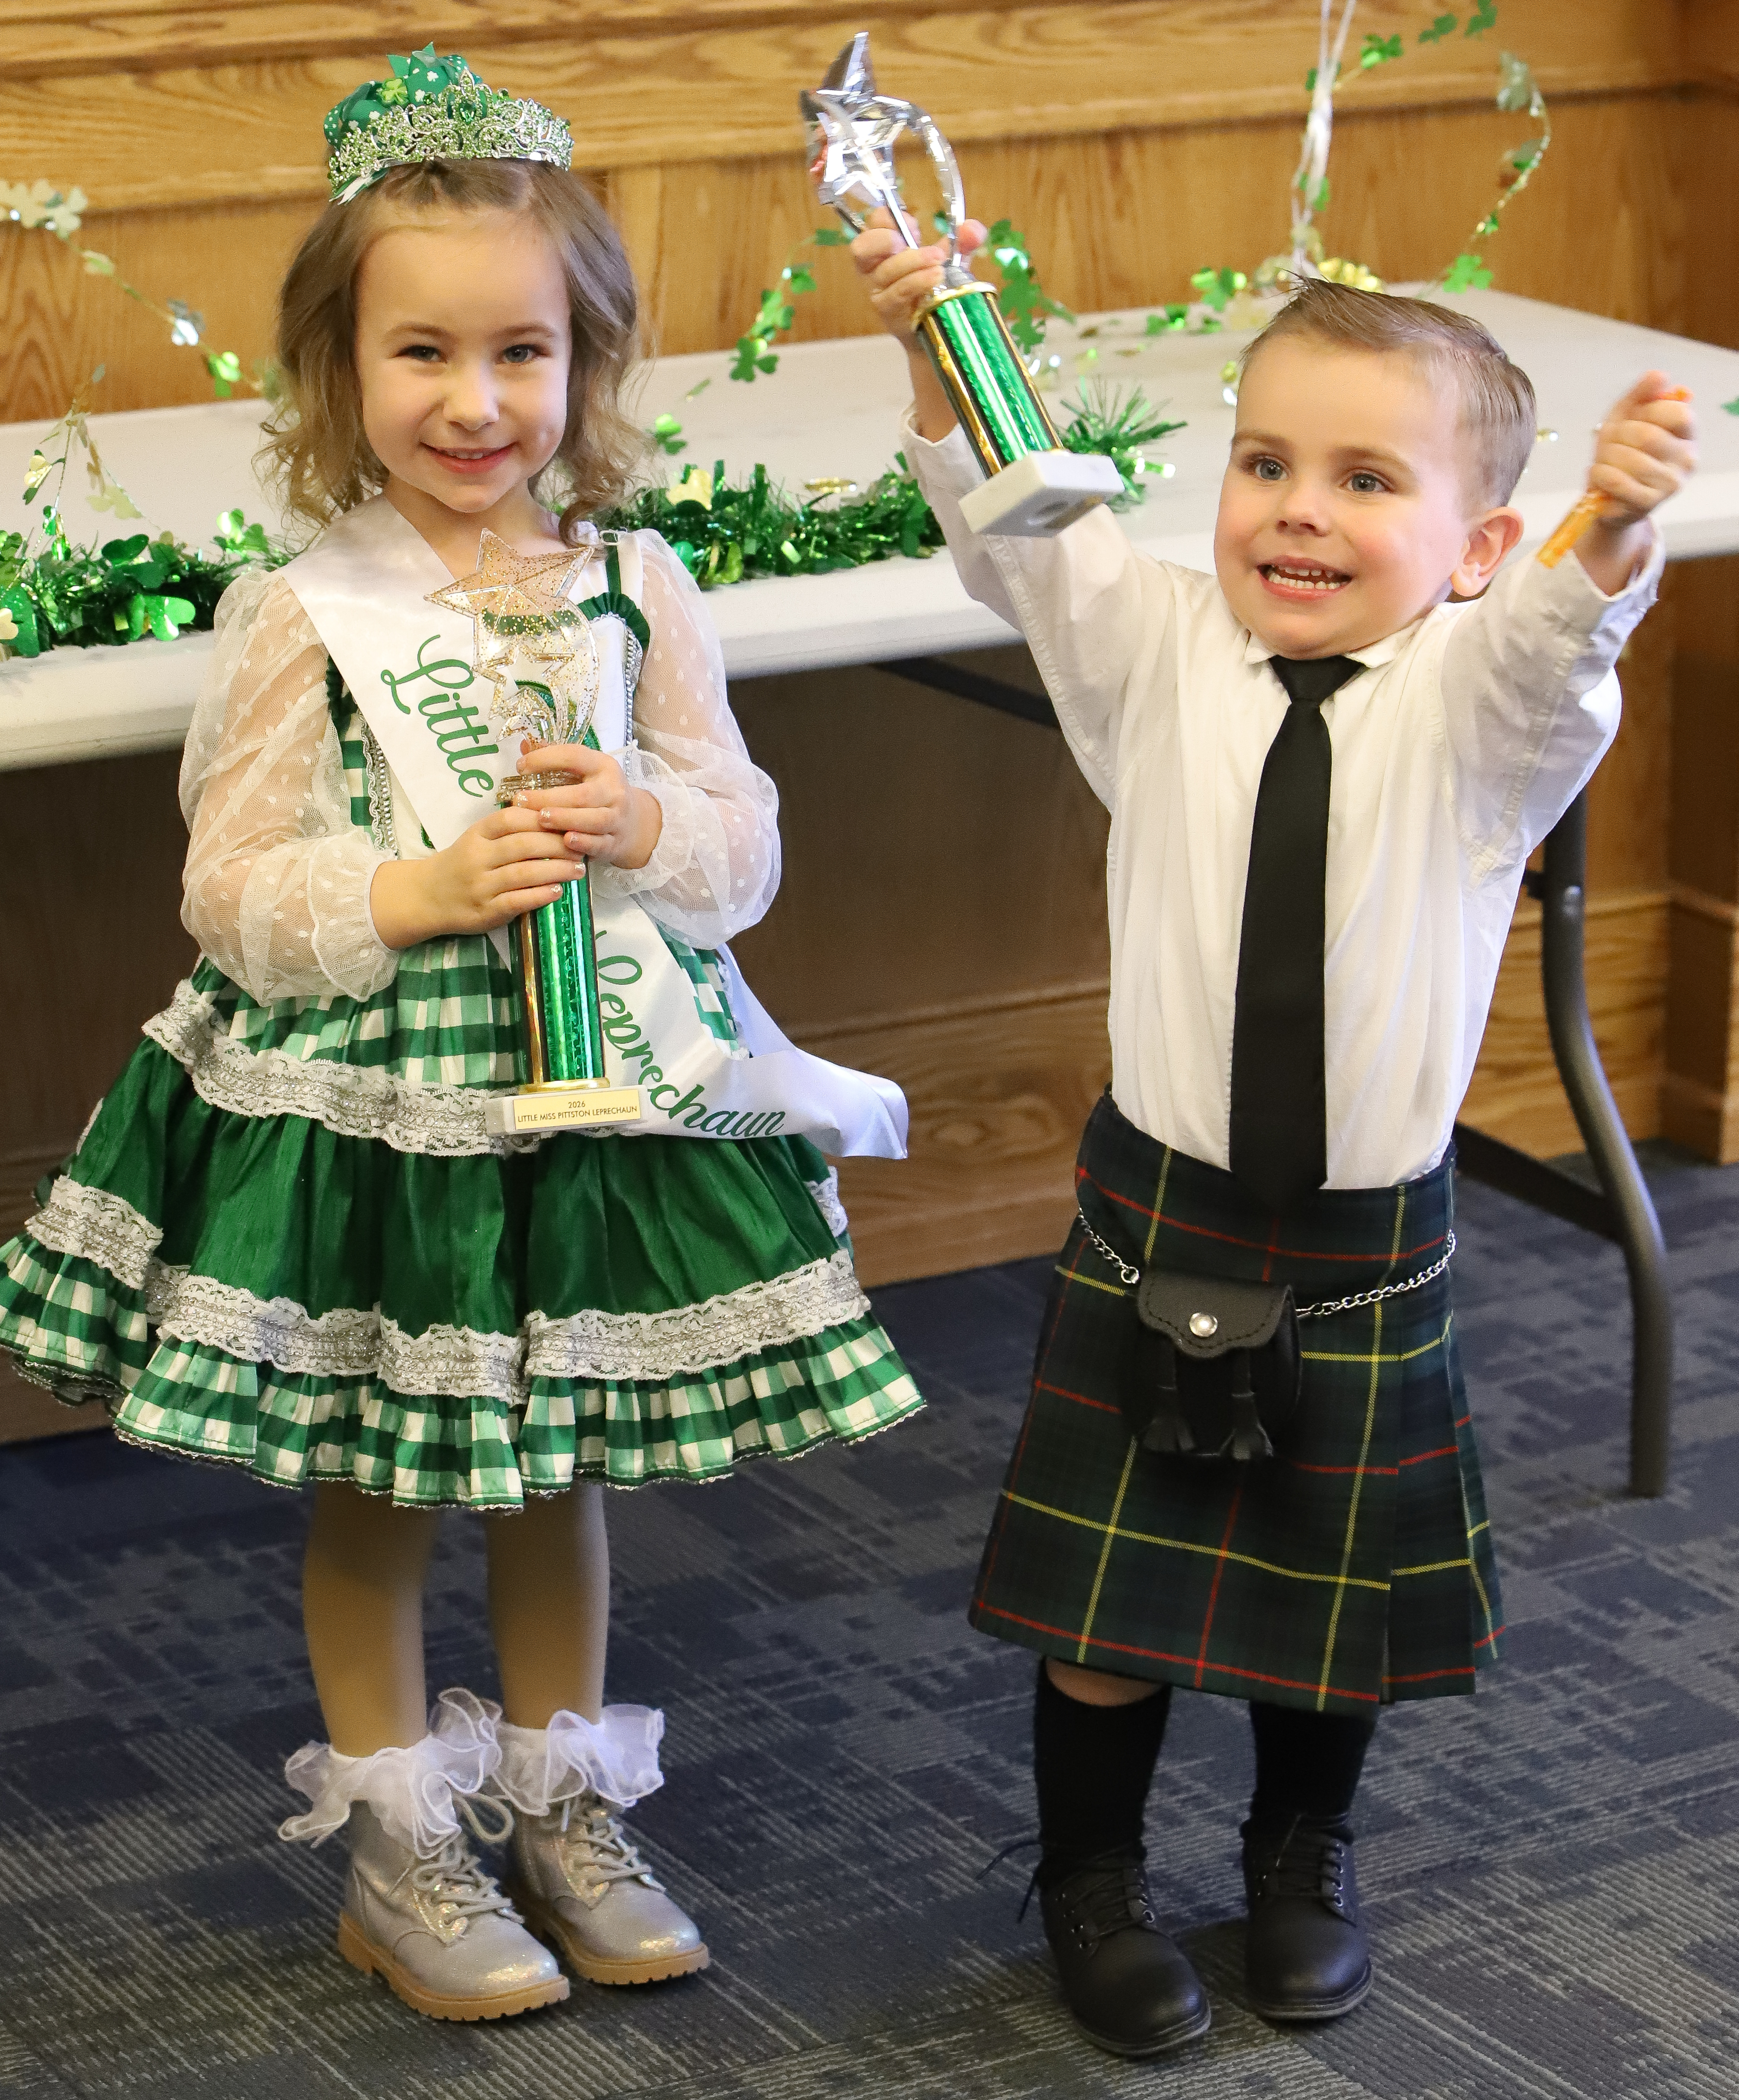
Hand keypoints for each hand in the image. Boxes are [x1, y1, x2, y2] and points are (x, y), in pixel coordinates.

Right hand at [368, 804, 584, 950]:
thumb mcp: (477, 839)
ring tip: (578, 869)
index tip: (569, 818)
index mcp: (477, 834)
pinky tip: (558, 891)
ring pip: (523, 873)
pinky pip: (517, 901)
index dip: (542, 818)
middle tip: (582, 845)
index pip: (510, 818)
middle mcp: (477, 857)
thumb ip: (507, 829)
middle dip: (557, 844)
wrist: (427, 896)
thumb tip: (553, 817)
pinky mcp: (485, 911)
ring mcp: (480, 885)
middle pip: (522, 845)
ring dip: (556, 870)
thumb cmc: (462, 864)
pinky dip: (540, 895)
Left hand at [512, 742, 662, 870]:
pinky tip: (565, 841)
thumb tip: (524, 746)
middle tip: (521, 800)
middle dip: (550, 798)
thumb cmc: (598, 792)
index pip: (575, 756)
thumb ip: (555, 758)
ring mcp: (617, 818)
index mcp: (603, 766)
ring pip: (593, 820)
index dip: (547, 759)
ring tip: (540, 819)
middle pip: (583, 794)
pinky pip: (599, 843)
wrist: (632, 822)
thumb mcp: (584, 771)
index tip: (520, 766)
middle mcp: (613, 791)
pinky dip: (583, 843)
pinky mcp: (615, 842)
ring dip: (566, 819)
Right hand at [850, 206, 986, 338]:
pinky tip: (935, 278)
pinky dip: (917, 282)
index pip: (874, 221)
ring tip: (938, 263)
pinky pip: (898, 292)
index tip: (914, 227)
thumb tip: (973, 230)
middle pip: (862, 246)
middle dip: (885, 239)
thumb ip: (962, 241)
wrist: (934, 325)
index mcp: (883, 245)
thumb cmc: (934, 286)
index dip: (890, 218)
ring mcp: (876, 290)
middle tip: (912, 240)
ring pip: (885, 271)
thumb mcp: (950, 259)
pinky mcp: (887, 310)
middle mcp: (872, 266)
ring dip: (913, 262)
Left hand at [1588, 371, 1696, 523]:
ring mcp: (1669, 484)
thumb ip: (1642, 394)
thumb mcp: (1628, 416)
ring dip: (1605, 457)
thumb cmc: (1621, 451)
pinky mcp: (1648, 504)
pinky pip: (1617, 482)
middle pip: (1647, 436)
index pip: (1677, 413)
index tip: (1632, 419)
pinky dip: (1599, 474)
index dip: (1646, 412)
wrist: (1607, 495)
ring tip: (1603, 461)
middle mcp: (1686, 460)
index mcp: (1687, 434)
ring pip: (1630, 460)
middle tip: (1610, 443)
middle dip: (1617, 436)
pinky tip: (1599, 474)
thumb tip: (1658, 375)